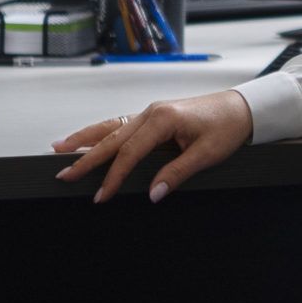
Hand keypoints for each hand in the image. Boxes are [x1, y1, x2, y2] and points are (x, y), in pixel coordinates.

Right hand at [54, 89, 254, 203]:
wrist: (242, 107)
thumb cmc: (227, 127)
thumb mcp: (206, 154)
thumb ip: (177, 173)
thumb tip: (153, 194)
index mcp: (163, 119)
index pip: (130, 152)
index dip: (113, 176)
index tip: (100, 195)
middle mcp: (151, 112)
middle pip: (112, 138)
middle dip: (85, 158)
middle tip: (63, 174)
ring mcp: (150, 112)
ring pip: (111, 127)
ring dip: (85, 139)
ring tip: (59, 149)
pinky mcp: (154, 116)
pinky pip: (121, 125)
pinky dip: (101, 133)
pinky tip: (88, 140)